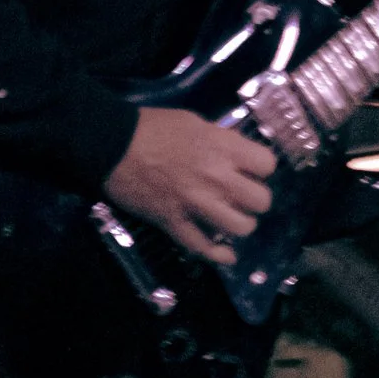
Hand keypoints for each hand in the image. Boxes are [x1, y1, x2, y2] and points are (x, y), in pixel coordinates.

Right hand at [105, 107, 275, 267]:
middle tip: (241, 197)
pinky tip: (226, 255)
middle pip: (261, 201)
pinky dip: (218, 255)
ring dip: (239, 225)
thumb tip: (237, 155)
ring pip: (240, 228)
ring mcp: (196, 204)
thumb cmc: (152, 127)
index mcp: (222, 148)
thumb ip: (220, 140)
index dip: (261, 168)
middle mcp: (216, 178)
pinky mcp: (174, 223)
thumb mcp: (194, 122)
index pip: (267, 165)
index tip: (251, 170)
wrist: (111, 145)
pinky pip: (203, 248)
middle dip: (255, 200)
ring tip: (230, 219)